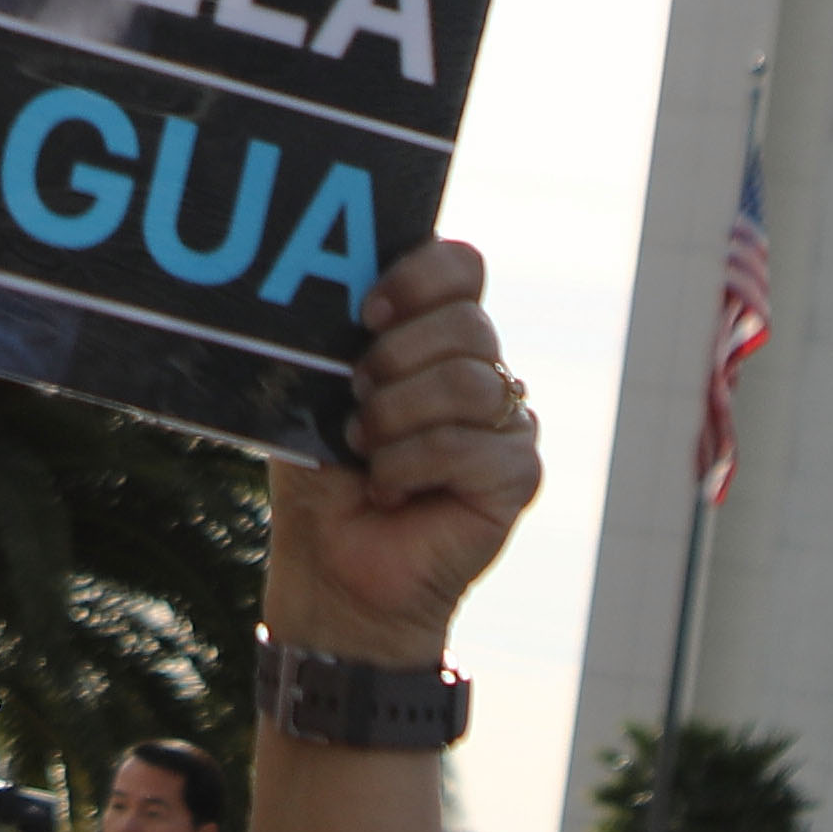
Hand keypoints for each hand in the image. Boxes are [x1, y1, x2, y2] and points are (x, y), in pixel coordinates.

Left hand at [264, 243, 538, 666]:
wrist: (333, 565)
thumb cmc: (324, 476)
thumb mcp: (315, 393)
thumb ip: (333, 339)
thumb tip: (327, 291)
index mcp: (436, 335)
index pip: (462, 266)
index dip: (419, 277)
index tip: (368, 314)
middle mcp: (481, 370)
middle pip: (468, 324)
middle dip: (396, 359)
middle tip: (356, 397)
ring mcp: (507, 422)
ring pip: (468, 384)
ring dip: (397, 418)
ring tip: (366, 450)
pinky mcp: (517, 474)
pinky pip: (471, 447)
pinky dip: (412, 466)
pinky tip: (390, 489)